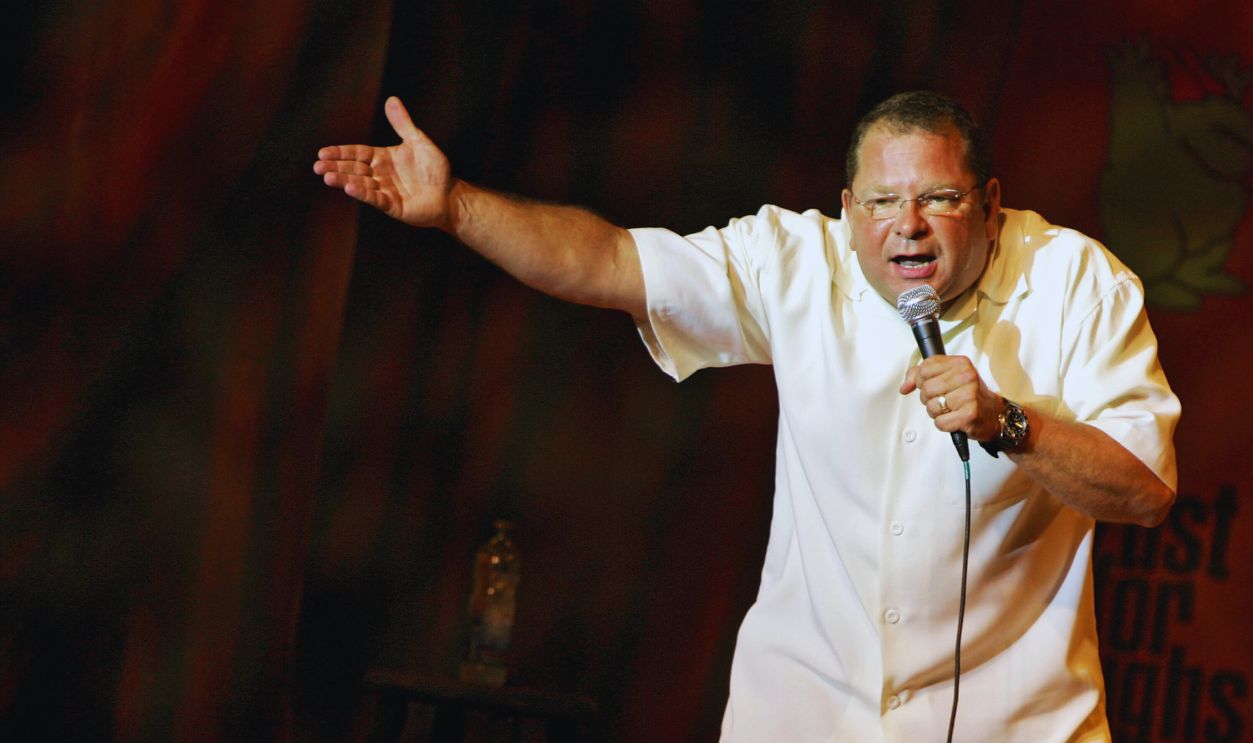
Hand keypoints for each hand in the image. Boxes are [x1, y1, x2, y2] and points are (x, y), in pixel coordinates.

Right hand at [314, 96, 452, 227]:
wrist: (449, 194)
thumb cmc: (435, 169)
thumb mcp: (418, 141)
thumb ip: (403, 124)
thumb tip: (391, 99)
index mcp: (383, 158)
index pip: (357, 153)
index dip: (341, 153)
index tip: (322, 152)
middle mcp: (380, 174)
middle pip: (354, 169)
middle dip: (336, 167)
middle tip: (317, 166)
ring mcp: (385, 190)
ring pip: (360, 184)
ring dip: (343, 180)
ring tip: (327, 177)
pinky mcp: (392, 205)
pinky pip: (375, 198)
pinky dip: (363, 193)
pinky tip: (349, 188)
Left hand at [899, 355, 1000, 441]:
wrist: (993, 414)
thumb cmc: (967, 394)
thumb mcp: (947, 376)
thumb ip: (920, 375)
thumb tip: (904, 387)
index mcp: (960, 363)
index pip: (924, 369)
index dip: (921, 380)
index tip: (932, 385)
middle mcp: (967, 376)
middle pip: (926, 389)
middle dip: (929, 399)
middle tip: (944, 400)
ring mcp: (969, 395)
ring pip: (931, 407)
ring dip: (936, 412)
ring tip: (950, 409)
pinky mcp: (969, 415)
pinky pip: (940, 422)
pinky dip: (944, 424)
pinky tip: (954, 418)